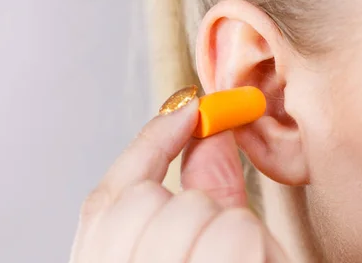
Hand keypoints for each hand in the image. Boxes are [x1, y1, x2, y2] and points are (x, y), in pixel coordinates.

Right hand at [68, 94, 288, 262]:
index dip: (147, 147)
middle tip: (221, 247)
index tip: (186, 111)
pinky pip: (233, 230)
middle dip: (195, 208)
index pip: (106, 202)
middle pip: (147, 203)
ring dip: (232, 231)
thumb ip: (203, 195)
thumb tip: (205, 135)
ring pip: (193, 210)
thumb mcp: (211, 254)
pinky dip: (255, 245)